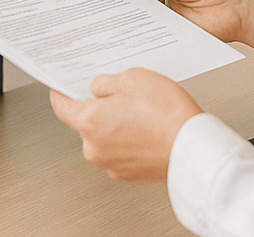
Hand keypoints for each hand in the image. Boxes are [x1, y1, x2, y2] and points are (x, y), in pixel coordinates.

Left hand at [50, 69, 203, 182]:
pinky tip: (148, 129)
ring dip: (117, 126)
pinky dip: (130, 142)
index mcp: (89, 122)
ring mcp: (111, 164)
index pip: (61, 107)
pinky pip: (122, 152)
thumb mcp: (134, 78)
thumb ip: (107, 82)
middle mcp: (95, 148)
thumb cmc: (167, 114)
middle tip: (123, 95)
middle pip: (86, 123)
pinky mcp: (129, 174)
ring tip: (143, 113)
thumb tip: (99, 88)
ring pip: (105, 139)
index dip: (61, 93)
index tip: (61, 87)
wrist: (193, 147)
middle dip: (100, 109)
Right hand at [106, 0, 253, 59]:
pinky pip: (151, 40)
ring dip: (122, 25)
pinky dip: (139, 40)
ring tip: (98, 27)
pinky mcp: (172, 39)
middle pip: (128, 5)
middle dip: (110, 7)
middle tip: (87, 11)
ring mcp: (165, 20)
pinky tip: (123, 41)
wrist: (243, 5)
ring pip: (136, 23)